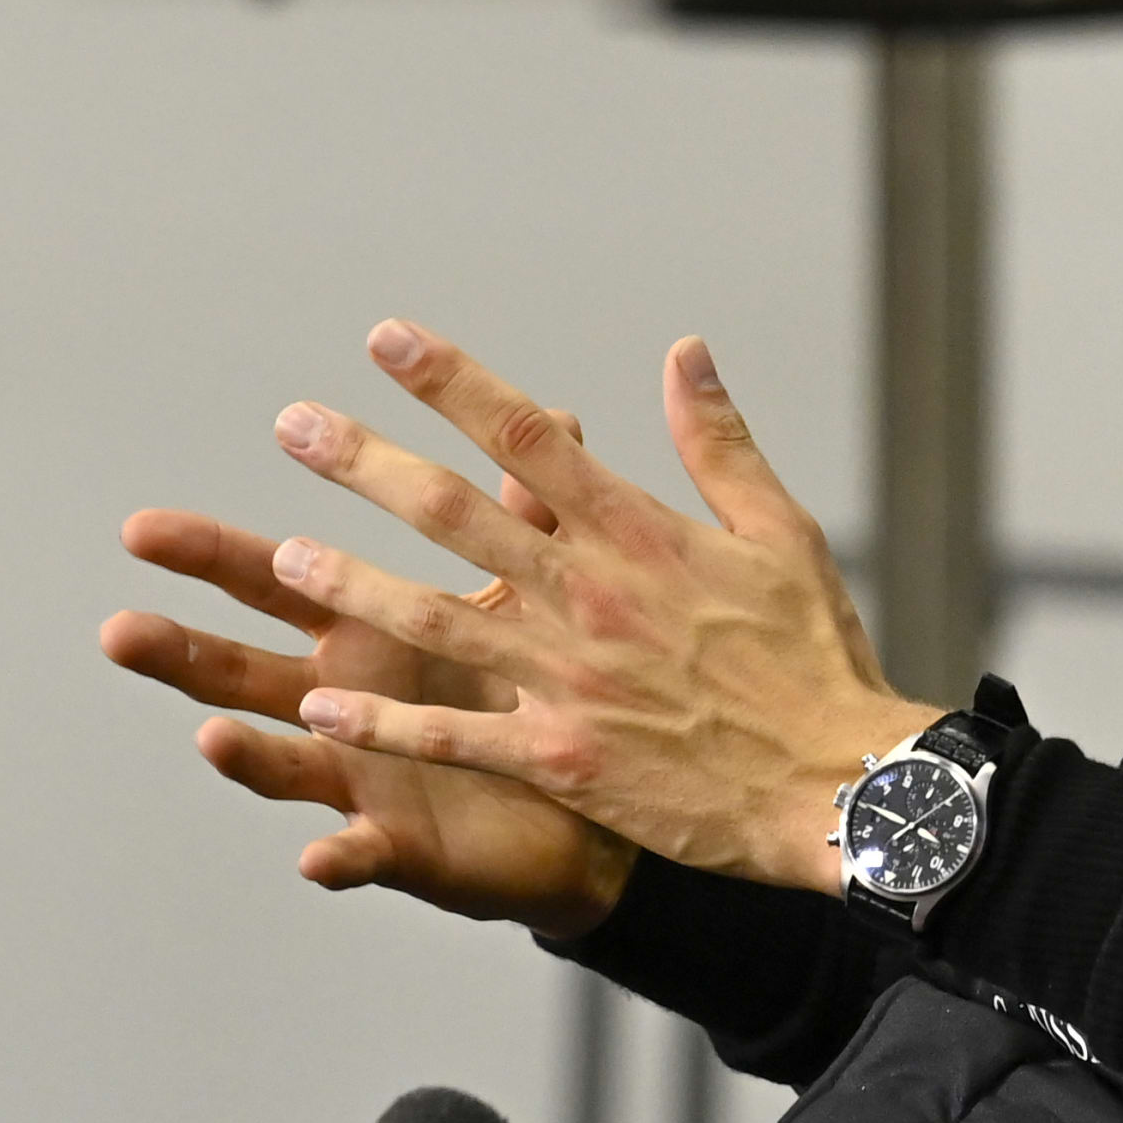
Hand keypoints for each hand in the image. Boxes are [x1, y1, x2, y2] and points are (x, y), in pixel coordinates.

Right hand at [101, 424, 638, 936]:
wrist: (590, 797)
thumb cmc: (536, 688)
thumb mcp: (528, 594)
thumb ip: (521, 515)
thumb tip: (547, 416)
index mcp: (366, 631)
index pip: (275, 583)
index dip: (211, 557)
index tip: (139, 529)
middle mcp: (342, 705)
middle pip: (243, 674)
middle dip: (179, 652)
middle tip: (116, 630)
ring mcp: (361, 778)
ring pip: (283, 764)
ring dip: (246, 755)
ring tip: (210, 737)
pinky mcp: (401, 846)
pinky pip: (364, 854)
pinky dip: (339, 856)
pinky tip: (316, 856)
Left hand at [259, 320, 930, 892]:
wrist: (837, 781)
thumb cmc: (814, 653)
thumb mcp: (781, 531)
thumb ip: (719, 442)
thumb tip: (685, 352)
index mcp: (643, 534)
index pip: (531, 439)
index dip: (455, 385)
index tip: (391, 341)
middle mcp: (593, 596)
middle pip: (459, 515)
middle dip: (370, 464)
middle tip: (294, 425)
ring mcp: (571, 678)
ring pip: (438, 619)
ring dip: (354, 586)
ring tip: (285, 556)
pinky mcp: (562, 757)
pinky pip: (455, 735)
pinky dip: (385, 723)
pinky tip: (321, 707)